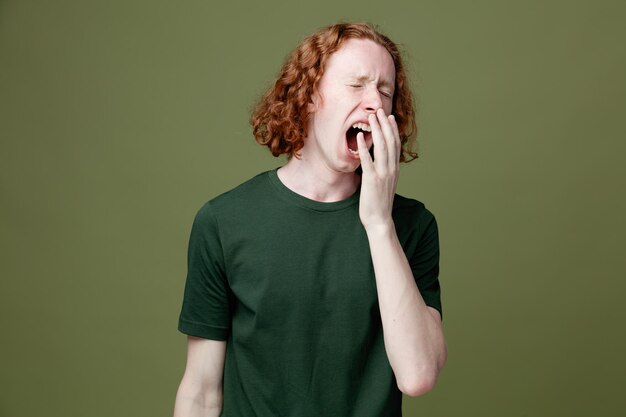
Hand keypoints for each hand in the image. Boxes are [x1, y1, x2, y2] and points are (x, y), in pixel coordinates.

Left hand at [356, 108, 400, 230]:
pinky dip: (364, 147)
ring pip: (381, 147)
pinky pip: (368, 160)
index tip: (389, 117)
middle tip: (379, 110)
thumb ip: (384, 171)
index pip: (395, 144)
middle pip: (390, 142)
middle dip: (384, 124)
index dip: (392, 129)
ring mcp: (382, 174)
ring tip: (370, 118)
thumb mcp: (386, 183)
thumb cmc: (379, 202)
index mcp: (395, 169)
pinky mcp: (372, 179)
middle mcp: (391, 169)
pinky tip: (360, 136)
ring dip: (376, 130)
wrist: (380, 220)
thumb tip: (379, 161)